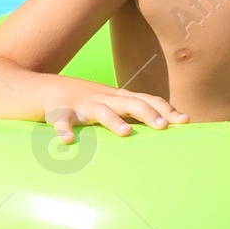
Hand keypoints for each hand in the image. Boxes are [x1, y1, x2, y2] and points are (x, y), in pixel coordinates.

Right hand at [43, 87, 188, 143]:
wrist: (45, 88)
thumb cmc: (88, 101)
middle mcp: (104, 99)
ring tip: (125, 133)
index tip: (184, 121)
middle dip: (148, 113)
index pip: (147, 99)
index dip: (165, 109)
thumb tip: (171, 124)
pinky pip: (62, 121)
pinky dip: (64, 130)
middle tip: (163, 127)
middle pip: (130, 103)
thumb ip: (138, 113)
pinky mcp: (60, 113)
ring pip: (100, 111)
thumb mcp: (114, 104)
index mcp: (118, 98)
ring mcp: (82, 105)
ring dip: (113, 121)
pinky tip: (68, 141)